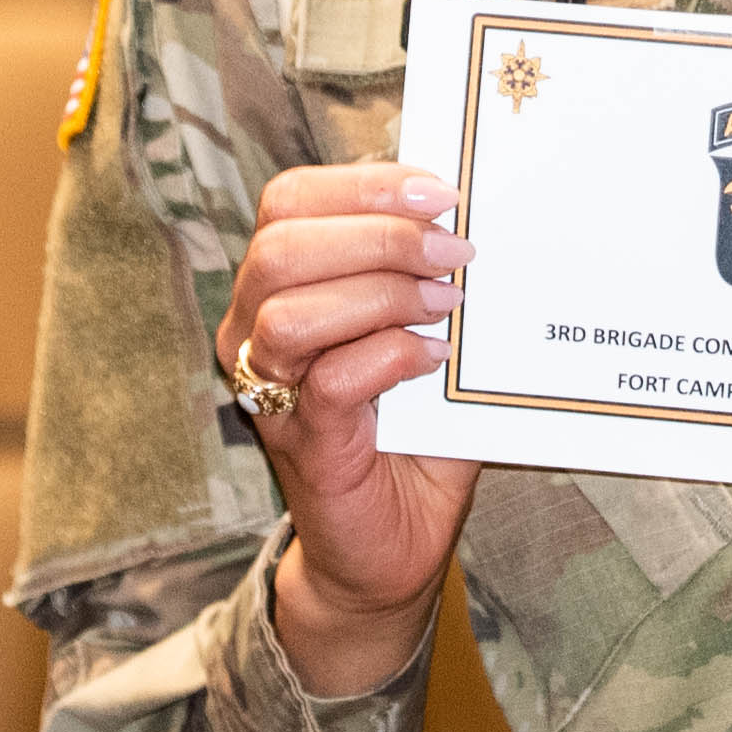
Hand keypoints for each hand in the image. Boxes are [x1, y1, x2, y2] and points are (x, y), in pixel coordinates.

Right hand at [216, 162, 479, 693]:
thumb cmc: (410, 433)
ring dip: (384, 293)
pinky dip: (391, 356)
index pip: (288, 202)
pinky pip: (330, 380)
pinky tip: (435, 359)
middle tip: (456, 252)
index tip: (441, 191)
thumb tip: (478, 217)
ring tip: (447, 306)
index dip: (363, 184)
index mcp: (276, 287)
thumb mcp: (422, 335)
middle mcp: (253, 333)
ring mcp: (271, 391)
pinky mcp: (303, 444)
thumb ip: (429, 277)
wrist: (392, 547)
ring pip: (293, 309)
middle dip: (379, 233)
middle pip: (282, 245)